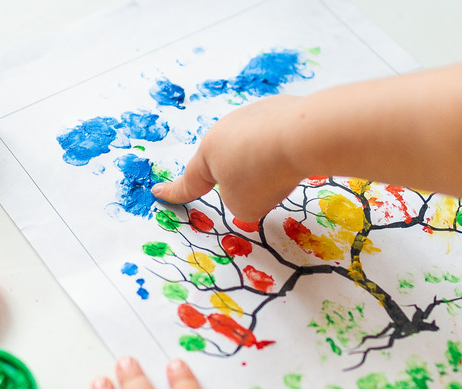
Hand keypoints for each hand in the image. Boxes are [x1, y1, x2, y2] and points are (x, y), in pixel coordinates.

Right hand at [151, 95, 306, 221]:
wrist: (303, 135)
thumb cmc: (263, 175)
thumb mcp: (244, 206)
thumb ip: (240, 202)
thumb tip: (256, 183)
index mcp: (208, 153)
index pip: (189, 181)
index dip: (175, 192)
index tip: (158, 192)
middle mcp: (226, 129)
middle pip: (229, 164)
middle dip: (242, 178)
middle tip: (262, 189)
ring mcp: (254, 115)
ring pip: (257, 151)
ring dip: (268, 164)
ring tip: (284, 170)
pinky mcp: (282, 109)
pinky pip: (280, 139)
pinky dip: (287, 151)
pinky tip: (299, 153)